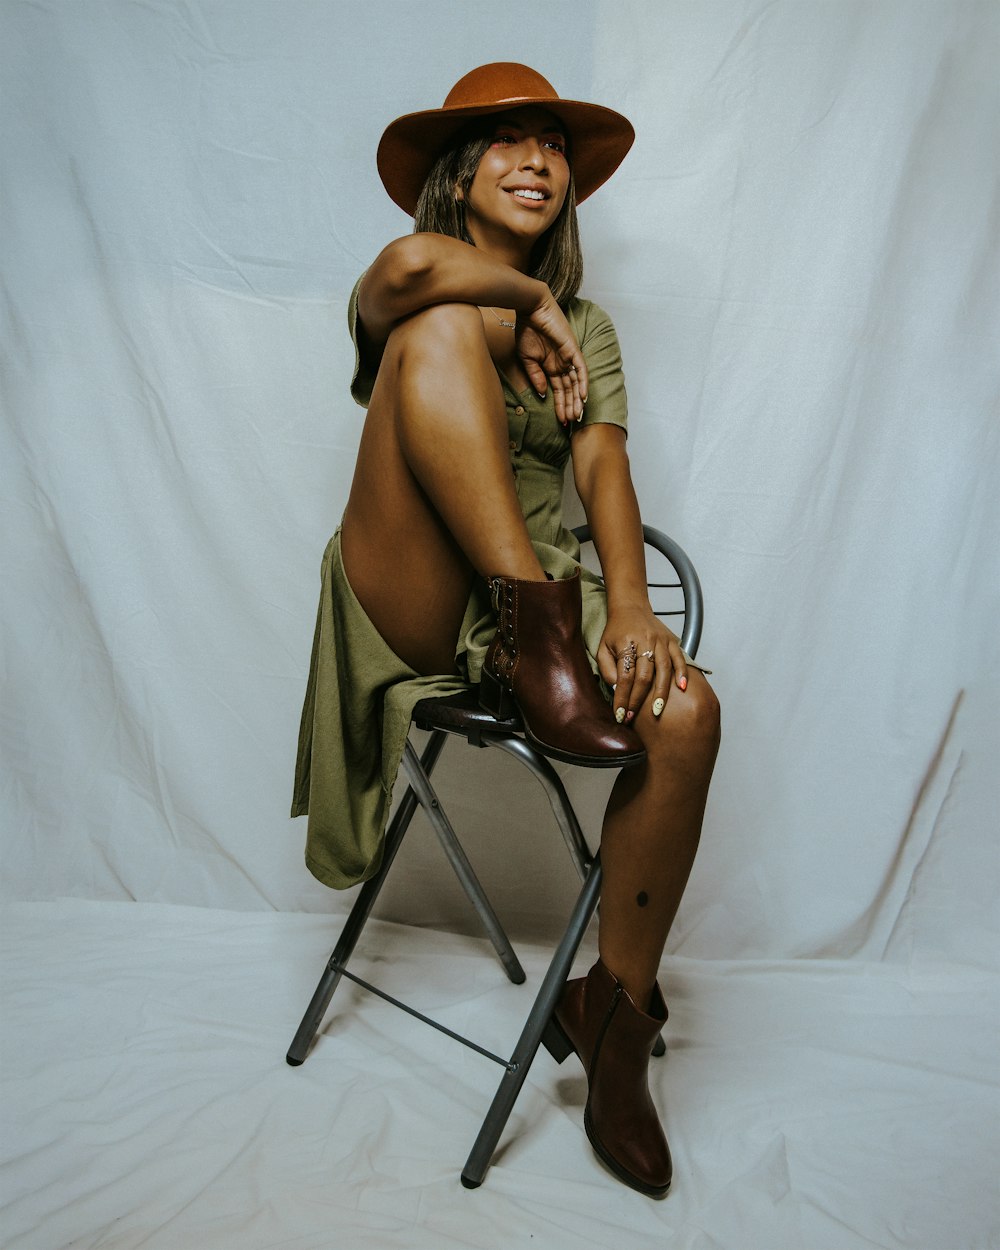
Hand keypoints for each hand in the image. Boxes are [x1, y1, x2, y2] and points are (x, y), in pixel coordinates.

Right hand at [515, 295, 587, 426]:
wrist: (531, 310)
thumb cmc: (527, 330)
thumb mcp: (527, 359)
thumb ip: (535, 376)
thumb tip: (541, 394)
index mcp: (551, 367)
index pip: (559, 391)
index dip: (560, 406)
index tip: (561, 422)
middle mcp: (562, 364)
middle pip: (569, 390)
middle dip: (569, 407)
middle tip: (570, 423)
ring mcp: (569, 358)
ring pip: (576, 383)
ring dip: (576, 400)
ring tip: (576, 415)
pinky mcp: (573, 350)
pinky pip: (581, 369)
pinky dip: (583, 383)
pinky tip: (583, 397)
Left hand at [597, 608, 688, 722]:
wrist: (631, 606)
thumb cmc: (616, 631)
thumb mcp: (603, 647)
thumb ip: (607, 668)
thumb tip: (616, 689)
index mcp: (625, 644)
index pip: (624, 677)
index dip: (622, 697)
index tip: (620, 714)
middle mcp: (644, 642)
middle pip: (644, 676)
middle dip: (638, 700)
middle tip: (634, 717)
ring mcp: (660, 641)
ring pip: (663, 670)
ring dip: (661, 692)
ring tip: (657, 711)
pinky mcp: (671, 640)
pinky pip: (680, 658)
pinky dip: (682, 673)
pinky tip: (682, 688)